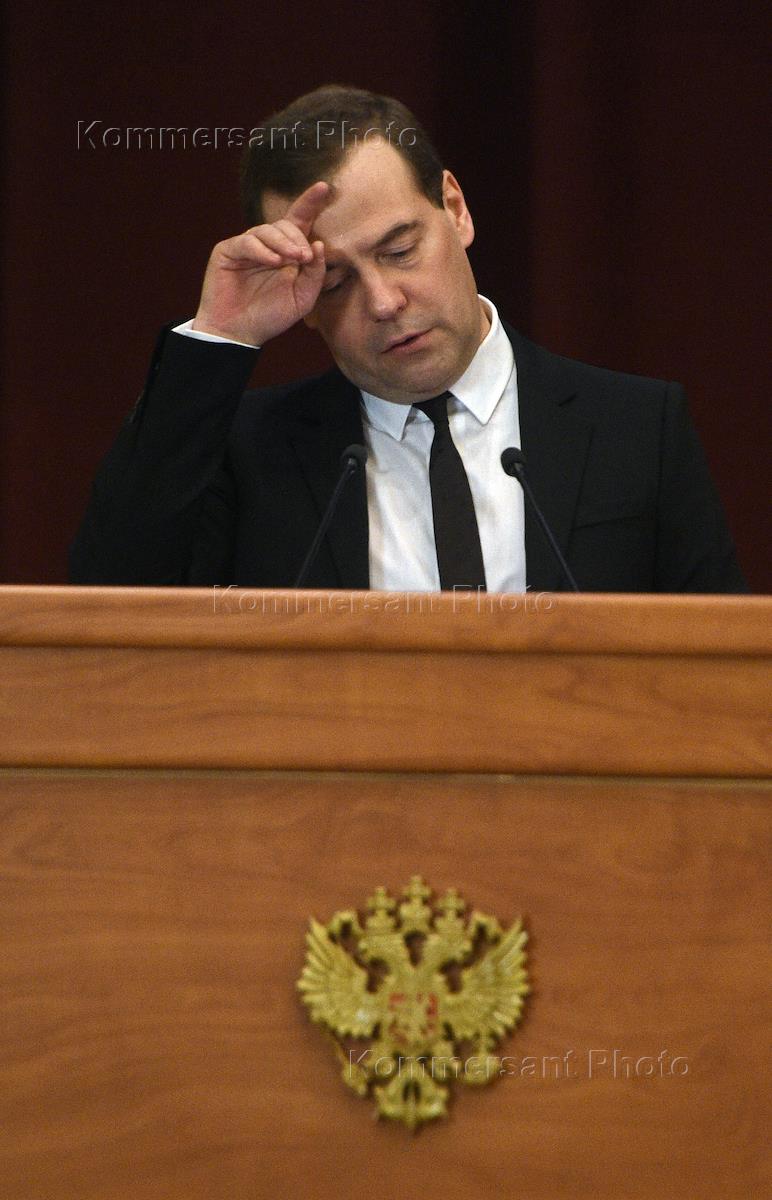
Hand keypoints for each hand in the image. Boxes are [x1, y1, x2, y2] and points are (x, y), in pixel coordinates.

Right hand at [192, 182, 329, 345]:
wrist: (239, 334)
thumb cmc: (270, 316)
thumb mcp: (302, 298)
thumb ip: (315, 273)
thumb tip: (321, 243)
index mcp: (286, 253)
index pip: (299, 221)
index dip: (310, 202)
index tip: (325, 187)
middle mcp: (267, 245)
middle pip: (285, 225)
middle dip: (298, 238)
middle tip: (305, 257)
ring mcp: (246, 246)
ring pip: (267, 230)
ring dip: (283, 243)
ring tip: (290, 261)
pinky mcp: (228, 251)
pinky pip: (248, 241)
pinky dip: (262, 250)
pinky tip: (273, 262)